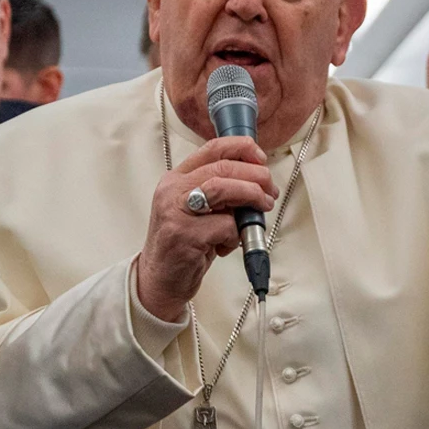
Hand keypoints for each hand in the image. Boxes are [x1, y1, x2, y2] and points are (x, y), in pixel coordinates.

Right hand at [136, 137, 278, 321]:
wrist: (159, 280)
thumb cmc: (182, 245)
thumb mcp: (196, 211)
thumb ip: (220, 193)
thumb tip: (257, 181)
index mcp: (176, 180)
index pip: (212, 149)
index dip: (242, 148)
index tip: (261, 158)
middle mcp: (172, 191)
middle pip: (223, 168)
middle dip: (256, 176)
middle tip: (270, 190)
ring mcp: (176, 212)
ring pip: (223, 188)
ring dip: (251, 196)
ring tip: (261, 208)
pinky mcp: (184, 235)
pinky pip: (225, 225)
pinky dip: (236, 235)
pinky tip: (227, 245)